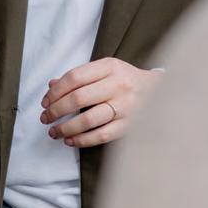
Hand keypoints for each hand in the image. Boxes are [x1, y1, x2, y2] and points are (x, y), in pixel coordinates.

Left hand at [39, 57, 161, 147]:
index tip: (45, 102)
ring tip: (54, 132)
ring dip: (66, 128)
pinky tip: (71, 141)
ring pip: (88, 119)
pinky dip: (82, 140)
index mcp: (109, 67)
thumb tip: (52, 86)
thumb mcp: (105, 69)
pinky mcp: (130, 125)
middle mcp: (118, 85)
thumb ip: (80, 76)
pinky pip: (102, 135)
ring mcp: (126, 107)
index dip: (55, 92)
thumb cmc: (126, 80)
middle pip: (78, 99)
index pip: (74, 78)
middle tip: (45, 118)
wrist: (162, 92)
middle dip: (56, 111)